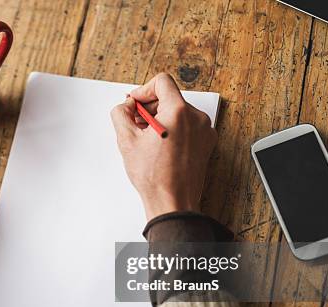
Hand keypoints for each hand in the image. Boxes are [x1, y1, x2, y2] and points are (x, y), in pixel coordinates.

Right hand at [110, 73, 217, 219]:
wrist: (173, 202)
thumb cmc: (155, 177)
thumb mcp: (126, 140)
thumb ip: (121, 113)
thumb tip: (126, 106)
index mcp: (179, 112)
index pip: (162, 82)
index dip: (143, 91)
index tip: (135, 105)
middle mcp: (196, 118)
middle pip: (170, 98)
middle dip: (150, 109)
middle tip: (137, 127)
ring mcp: (204, 131)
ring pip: (178, 113)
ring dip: (160, 121)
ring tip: (148, 142)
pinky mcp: (206, 144)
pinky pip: (187, 127)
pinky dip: (173, 132)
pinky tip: (161, 149)